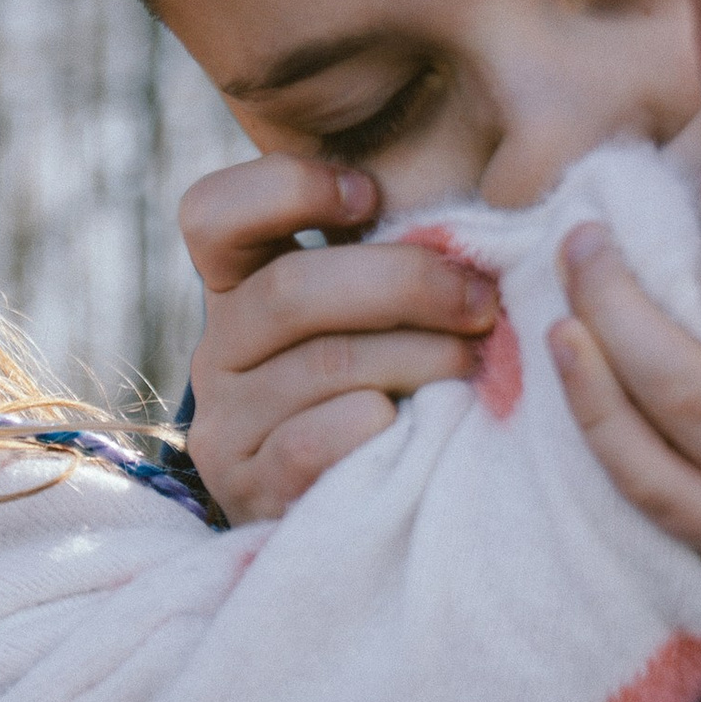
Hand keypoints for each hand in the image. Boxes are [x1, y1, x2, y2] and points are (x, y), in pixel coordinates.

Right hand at [177, 154, 494, 520]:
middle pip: (289, 290)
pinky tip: (409, 424)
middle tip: (481, 303)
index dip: (288, 190)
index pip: (212, 213)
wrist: (348, 512)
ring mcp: (227, 422)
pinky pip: (310, 442)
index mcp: (240, 286)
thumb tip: (488, 210)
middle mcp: (219, 349)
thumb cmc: (387, 382)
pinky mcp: (249, 487)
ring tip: (474, 365)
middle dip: (404, 285)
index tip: (371, 197)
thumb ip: (392, 257)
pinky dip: (372, 424)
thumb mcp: (373, 311)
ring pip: (321, 366)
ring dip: (418, 358)